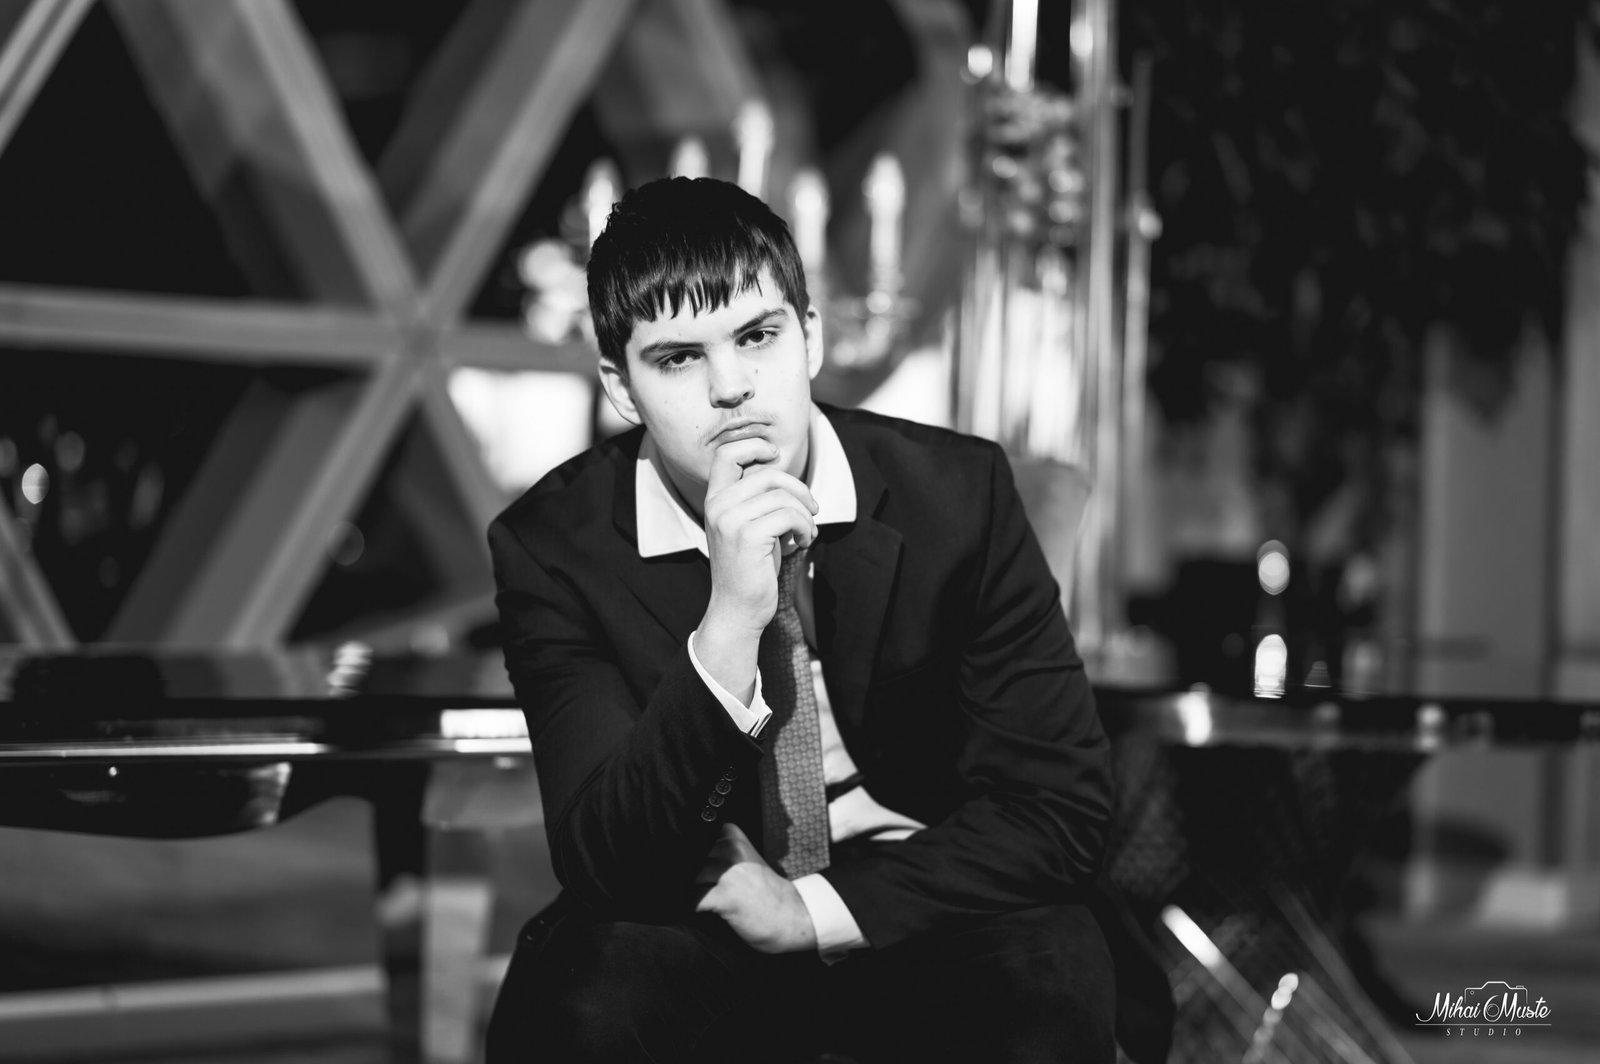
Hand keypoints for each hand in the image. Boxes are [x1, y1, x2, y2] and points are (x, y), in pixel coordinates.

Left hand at [693, 824, 816, 953]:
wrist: (792, 917)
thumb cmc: (767, 892)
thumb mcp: (747, 862)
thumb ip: (722, 854)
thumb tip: (684, 857)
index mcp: (736, 839)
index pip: (698, 838)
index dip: (694, 853)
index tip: (695, 863)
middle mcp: (732, 851)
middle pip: (691, 858)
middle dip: (691, 873)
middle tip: (702, 888)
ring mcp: (729, 873)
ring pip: (691, 877)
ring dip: (693, 890)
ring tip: (705, 901)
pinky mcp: (726, 897)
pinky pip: (694, 900)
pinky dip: (693, 908)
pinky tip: (702, 911)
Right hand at [694, 437, 817, 698]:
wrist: (737, 610)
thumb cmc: (750, 570)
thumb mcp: (748, 528)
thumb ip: (758, 501)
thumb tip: (787, 479)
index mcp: (715, 500)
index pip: (727, 454)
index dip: (755, 447)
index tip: (777, 461)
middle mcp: (718, 506)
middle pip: (769, 474)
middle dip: (799, 490)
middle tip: (812, 510)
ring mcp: (731, 520)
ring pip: (783, 496)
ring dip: (806, 514)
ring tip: (807, 532)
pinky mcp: (749, 536)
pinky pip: (790, 516)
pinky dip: (806, 528)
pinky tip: (804, 543)